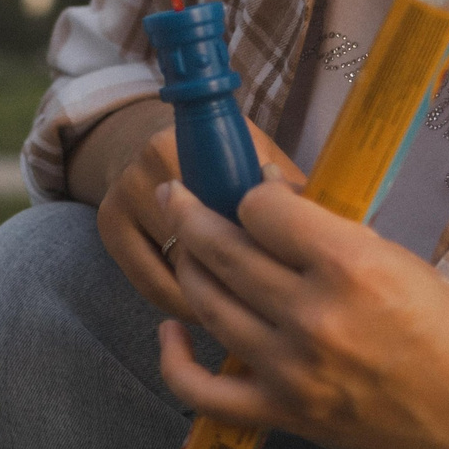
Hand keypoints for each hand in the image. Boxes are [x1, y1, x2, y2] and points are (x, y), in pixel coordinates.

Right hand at [96, 116, 304, 320]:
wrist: (141, 128)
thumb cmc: (220, 154)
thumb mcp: (263, 157)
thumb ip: (295, 198)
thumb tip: (339, 243)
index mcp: (210, 140)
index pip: (249, 209)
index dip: (278, 252)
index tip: (304, 281)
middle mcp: (160, 158)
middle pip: (212, 245)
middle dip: (249, 289)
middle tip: (279, 316)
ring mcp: (128, 190)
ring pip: (182, 271)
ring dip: (214, 304)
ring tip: (245, 320)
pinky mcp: (109, 222)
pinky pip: (149, 283)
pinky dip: (179, 303)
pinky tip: (202, 311)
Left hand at [153, 178, 448, 448]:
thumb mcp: (416, 271)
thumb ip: (347, 246)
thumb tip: (287, 218)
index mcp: (357, 268)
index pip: (262, 208)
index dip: (256, 195)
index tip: (258, 193)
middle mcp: (316, 317)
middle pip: (222, 248)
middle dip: (193, 212)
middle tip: (181, 194)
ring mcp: (294, 372)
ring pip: (206, 304)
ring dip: (186, 267)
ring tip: (184, 245)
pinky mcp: (288, 417)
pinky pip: (202, 390)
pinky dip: (174, 359)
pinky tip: (171, 331)